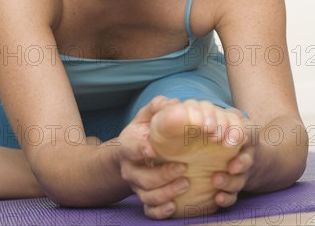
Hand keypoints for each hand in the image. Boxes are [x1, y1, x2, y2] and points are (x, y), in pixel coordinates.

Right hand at [116, 96, 189, 219]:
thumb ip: (157, 107)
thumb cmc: (143, 133)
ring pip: (147, 196)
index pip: (129, 149)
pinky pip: (149, 211)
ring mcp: (137, 186)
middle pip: (141, 178)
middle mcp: (130, 169)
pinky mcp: (145, 199)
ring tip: (186, 184)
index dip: (139, 150)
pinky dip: (161, 211)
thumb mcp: (146, 117)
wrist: (130, 156)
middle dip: (162, 176)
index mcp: (128, 146)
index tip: (153, 148)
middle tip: (183, 168)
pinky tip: (174, 206)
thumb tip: (172, 103)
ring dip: (166, 193)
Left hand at [211, 112, 258, 206]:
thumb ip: (210, 113)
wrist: (241, 153)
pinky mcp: (232, 187)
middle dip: (241, 164)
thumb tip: (177, 106)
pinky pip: (232, 196)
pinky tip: (217, 198)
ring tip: (216, 180)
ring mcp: (239, 173)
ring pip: (238, 180)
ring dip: (229, 181)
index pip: (245, 134)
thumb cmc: (223, 131)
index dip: (238, 136)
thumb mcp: (224, 119)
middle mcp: (243, 154)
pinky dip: (227, 198)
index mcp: (240, 135)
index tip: (229, 141)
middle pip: (246, 161)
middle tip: (231, 166)